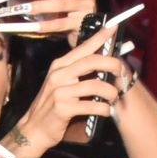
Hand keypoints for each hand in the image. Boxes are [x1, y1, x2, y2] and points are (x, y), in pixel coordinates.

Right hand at [6, 25, 126, 157]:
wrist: (33, 129)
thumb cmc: (51, 106)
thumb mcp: (60, 83)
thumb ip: (76, 71)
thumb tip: (101, 62)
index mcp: (60, 65)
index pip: (83, 47)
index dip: (100, 37)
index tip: (114, 27)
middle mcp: (59, 74)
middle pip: (92, 61)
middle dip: (113, 64)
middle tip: (123, 72)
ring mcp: (60, 91)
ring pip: (95, 85)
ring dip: (110, 92)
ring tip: (114, 97)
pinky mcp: (63, 108)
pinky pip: (91, 106)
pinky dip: (103, 109)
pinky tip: (106, 111)